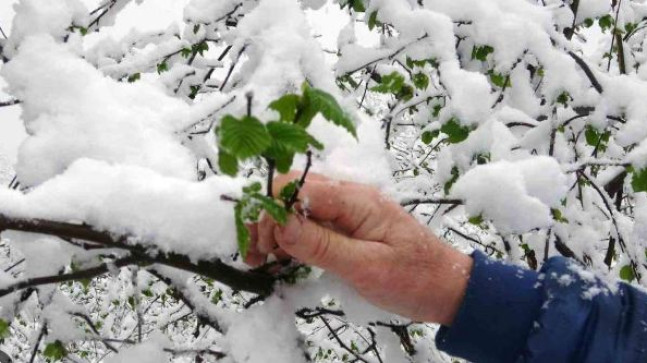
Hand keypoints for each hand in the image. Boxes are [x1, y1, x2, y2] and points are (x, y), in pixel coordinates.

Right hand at [245, 172, 472, 325]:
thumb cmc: (414, 278)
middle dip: (268, 220)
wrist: (448, 287)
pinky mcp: (348, 227)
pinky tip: (282, 257)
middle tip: (257, 256)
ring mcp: (348, 211)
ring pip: (298, 207)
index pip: (297, 187)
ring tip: (262, 259)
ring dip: (276, 229)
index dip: (273, 212)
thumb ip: (322, 245)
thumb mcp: (366, 266)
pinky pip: (311, 223)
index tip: (265, 247)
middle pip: (293, 193)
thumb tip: (279, 223)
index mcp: (354, 200)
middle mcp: (348, 198)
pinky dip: (291, 237)